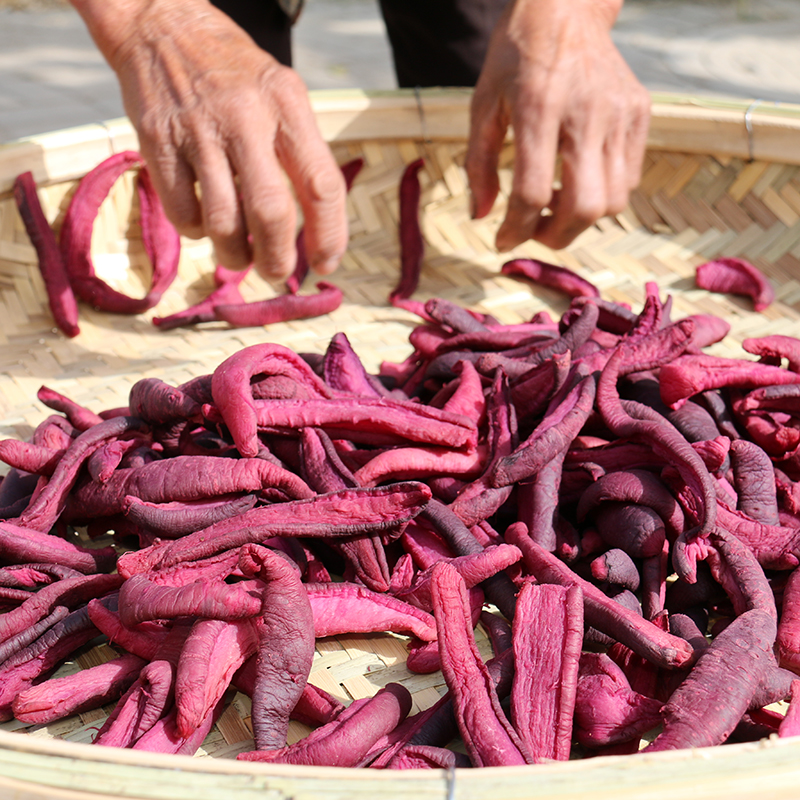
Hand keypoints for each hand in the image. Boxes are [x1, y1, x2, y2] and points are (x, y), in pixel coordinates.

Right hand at [70, 0, 347, 280]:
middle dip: (278, 258)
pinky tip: (202, 225)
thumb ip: (299, 150)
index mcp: (287, 104)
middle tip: (278, 273)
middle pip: (272, 213)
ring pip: (223, 221)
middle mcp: (246, 117)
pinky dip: (195, 231)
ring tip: (239, 258)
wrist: (160, 21)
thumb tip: (314, 227)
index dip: (329, 235)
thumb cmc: (232, 71)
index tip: (326, 263)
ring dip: (234, 255)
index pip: (322, 184)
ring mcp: (199, 130)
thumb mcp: (281, 93)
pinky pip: (182, 211)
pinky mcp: (157, 141)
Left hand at [466, 0, 649, 251]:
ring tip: (554, 208)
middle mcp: (586, 112)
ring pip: (612, 202)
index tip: (502, 239)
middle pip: (583, 208)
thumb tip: (479, 216)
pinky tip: (578, 181)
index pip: (533, 192)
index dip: (515, 228)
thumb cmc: (515, 57)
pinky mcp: (640, 113)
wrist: (566, 4)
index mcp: (538, 107)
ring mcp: (620, 113)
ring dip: (580, 220)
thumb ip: (477, 164)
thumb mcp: (482, 103)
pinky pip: (630, 178)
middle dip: (554, 236)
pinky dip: (603, 195)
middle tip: (533, 232)